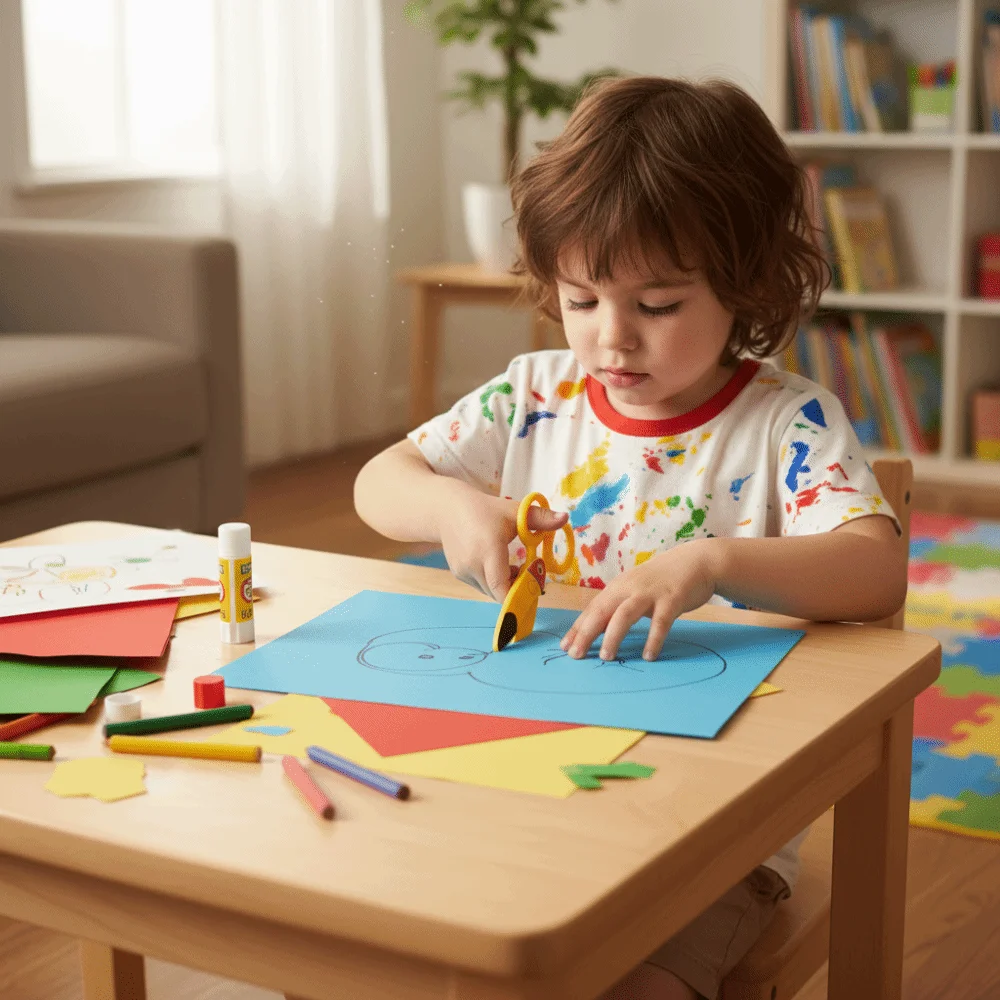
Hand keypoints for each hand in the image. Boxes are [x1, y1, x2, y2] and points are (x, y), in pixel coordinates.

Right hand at [436, 490, 568, 602]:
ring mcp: (463, 571)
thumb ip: (541, 518)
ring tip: (514, 568)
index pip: (501, 588)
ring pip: (489, 590)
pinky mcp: (458, 573)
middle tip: (531, 574)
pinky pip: (480, 585)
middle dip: (517, 588)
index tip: (535, 586)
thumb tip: (564, 518)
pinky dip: (492, 581)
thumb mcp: (515, 511)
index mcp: (488, 551)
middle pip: (499, 592)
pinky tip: (499, 566)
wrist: (448, 509)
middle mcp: (472, 565)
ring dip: (504, 585)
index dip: (519, 595)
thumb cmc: (486, 509)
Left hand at [560, 539, 720, 661]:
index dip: (577, 628)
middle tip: (576, 655)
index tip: (565, 647)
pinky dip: (654, 639)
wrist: (696, 561)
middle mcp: (629, 588)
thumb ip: (618, 606)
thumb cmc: (661, 580)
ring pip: (625, 614)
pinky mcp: (672, 599)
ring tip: (606, 657)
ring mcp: (650, 593)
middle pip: (602, 611)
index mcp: (618, 587)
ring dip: (613, 635)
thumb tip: (595, 630)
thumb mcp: (634, 590)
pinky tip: (649, 655)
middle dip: (586, 633)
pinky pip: (660, 621)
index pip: (592, 609)